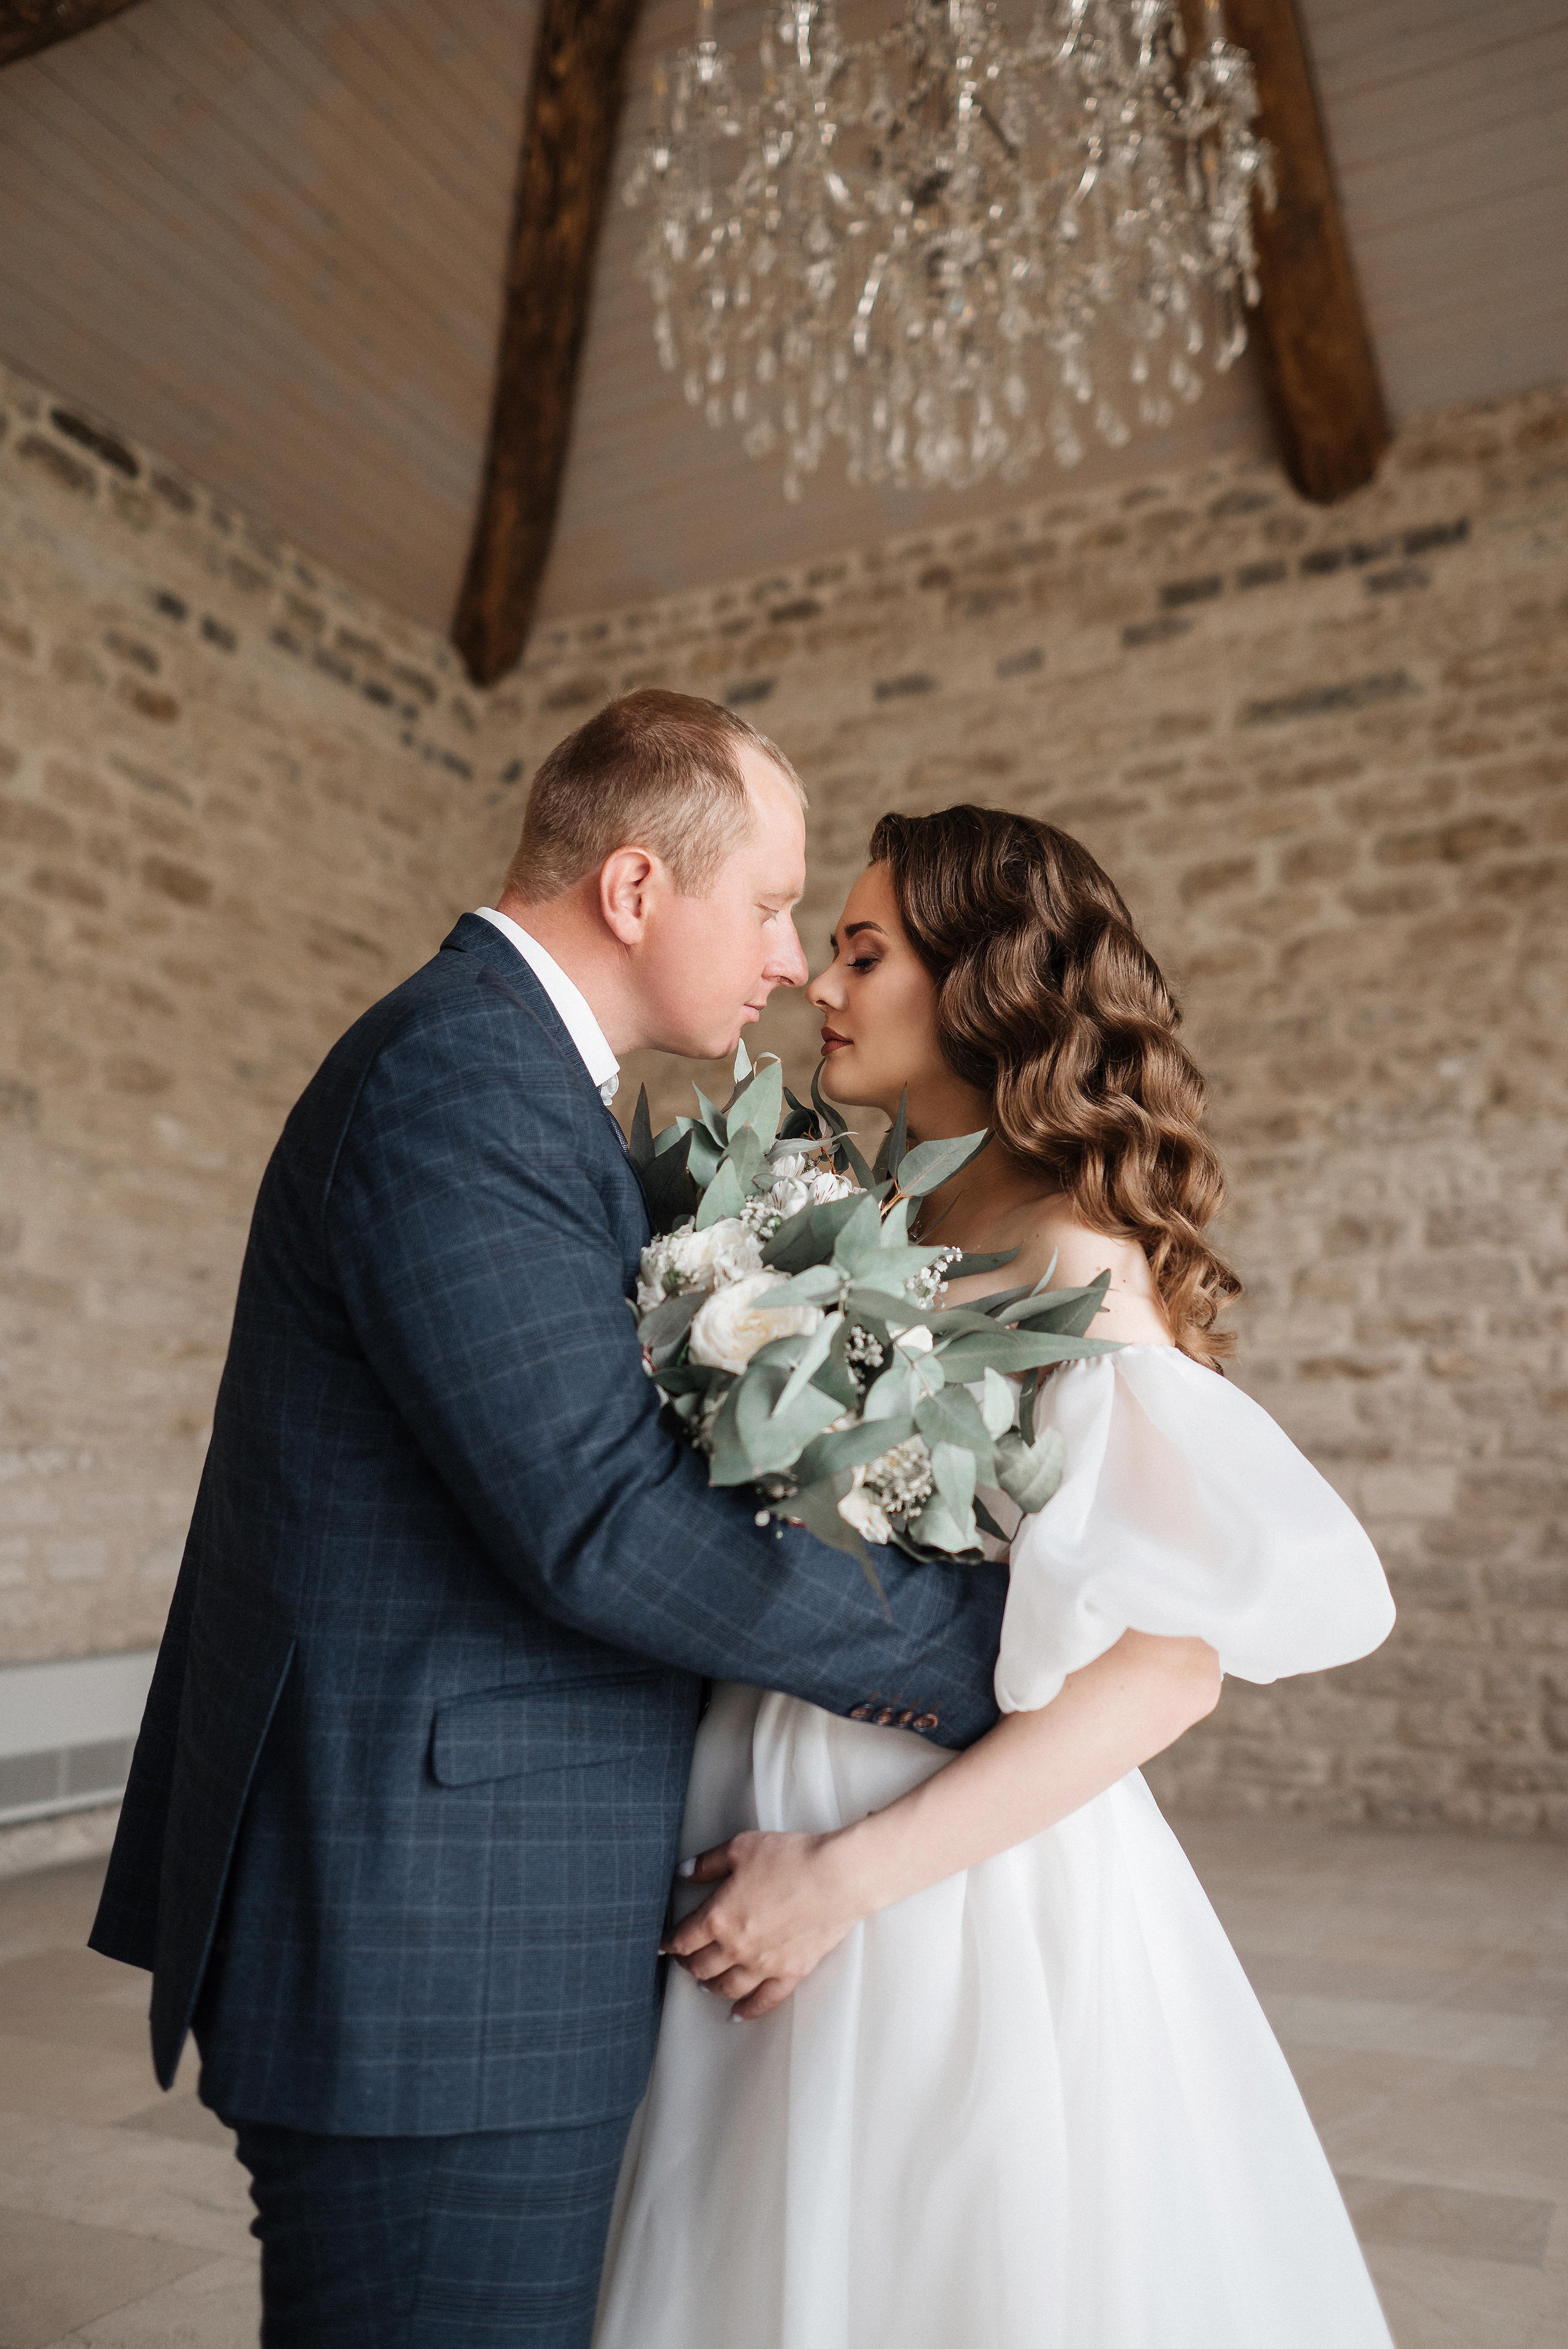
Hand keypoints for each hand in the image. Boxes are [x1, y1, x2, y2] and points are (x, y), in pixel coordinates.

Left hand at [659, 1829, 863, 2019]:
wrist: (838, 1877)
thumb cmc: (791, 1858)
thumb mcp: (741, 1848)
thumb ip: (707, 1863)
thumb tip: (683, 1873)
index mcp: (718, 1917)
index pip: (683, 1938)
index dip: (669, 1942)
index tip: (662, 1945)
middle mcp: (736, 1948)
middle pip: (701, 1966)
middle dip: (688, 1964)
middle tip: (684, 1961)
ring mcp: (763, 1965)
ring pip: (727, 1987)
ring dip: (711, 1986)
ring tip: (705, 1984)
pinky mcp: (790, 1972)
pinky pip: (764, 2001)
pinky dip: (747, 2011)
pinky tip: (737, 2014)